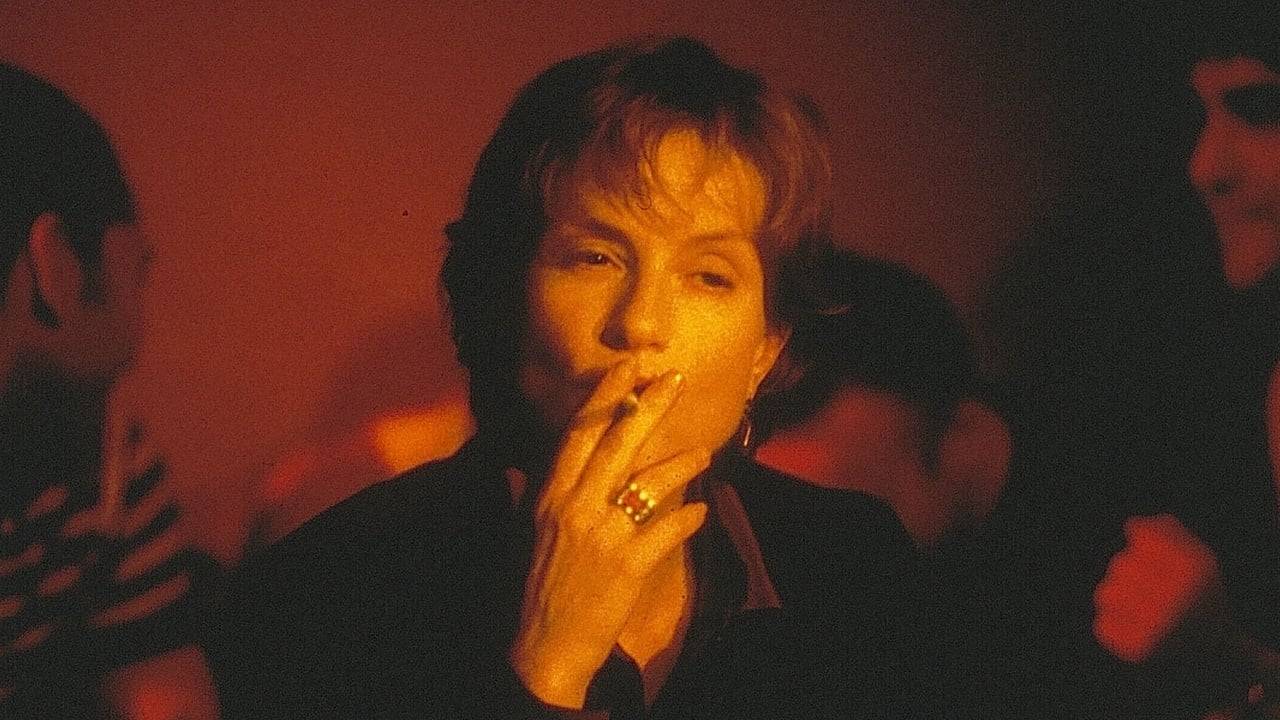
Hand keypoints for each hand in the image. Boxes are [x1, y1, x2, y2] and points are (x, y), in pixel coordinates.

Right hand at [510, 360, 710, 707]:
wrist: (541, 648)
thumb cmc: (532, 590)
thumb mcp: (523, 537)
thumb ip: (524, 498)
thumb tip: (513, 471)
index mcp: (549, 497)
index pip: (579, 434)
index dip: (604, 398)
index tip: (626, 368)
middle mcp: (574, 507)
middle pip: (616, 444)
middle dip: (647, 406)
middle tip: (673, 377)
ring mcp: (602, 535)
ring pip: (648, 483)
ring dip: (680, 464)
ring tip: (705, 452)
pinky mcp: (627, 565)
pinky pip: (666, 530)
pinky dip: (687, 519)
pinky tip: (701, 512)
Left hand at [1093, 514, 1220, 662]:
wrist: (1214, 649)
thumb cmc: (1199, 593)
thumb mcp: (1199, 557)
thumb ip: (1168, 532)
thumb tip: (1133, 525)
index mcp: (1194, 571)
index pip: (1141, 535)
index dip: (1143, 542)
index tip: (1153, 555)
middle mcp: (1175, 599)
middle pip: (1120, 564)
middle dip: (1130, 571)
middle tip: (1151, 587)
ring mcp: (1155, 629)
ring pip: (1106, 593)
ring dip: (1119, 597)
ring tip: (1142, 608)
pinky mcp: (1137, 650)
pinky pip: (1103, 626)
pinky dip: (1115, 625)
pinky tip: (1137, 629)